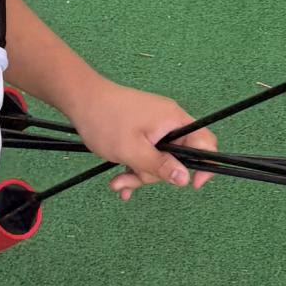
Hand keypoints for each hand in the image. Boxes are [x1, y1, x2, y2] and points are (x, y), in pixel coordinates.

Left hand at [59, 77, 216, 198]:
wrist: (80, 100)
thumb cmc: (107, 122)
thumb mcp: (133, 150)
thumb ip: (161, 166)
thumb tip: (186, 179)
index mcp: (174, 120)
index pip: (205, 142)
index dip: (205, 165)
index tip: (194, 185)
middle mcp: (168, 122)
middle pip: (178, 157)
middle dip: (155, 174)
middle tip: (131, 178)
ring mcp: (154, 126)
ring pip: (158, 159)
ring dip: (139, 173)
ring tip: (117, 182)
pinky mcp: (142, 130)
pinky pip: (146, 154)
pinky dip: (134, 166)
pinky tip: (119, 180)